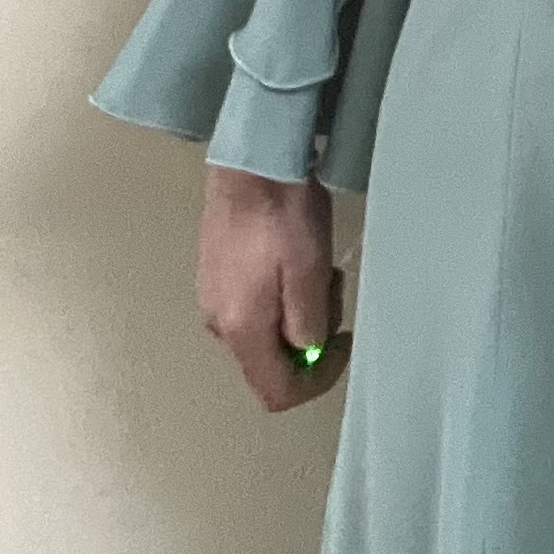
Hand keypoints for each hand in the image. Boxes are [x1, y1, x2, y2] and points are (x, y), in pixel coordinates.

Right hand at [197, 166, 350, 409]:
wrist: (251, 161)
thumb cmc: (284, 216)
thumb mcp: (310, 272)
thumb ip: (308, 323)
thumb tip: (306, 351)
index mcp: (240, 329)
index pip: (276, 392)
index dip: (318, 382)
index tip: (343, 343)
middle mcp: (216, 323)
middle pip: (270, 361)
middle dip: (310, 337)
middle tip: (333, 287)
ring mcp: (210, 297)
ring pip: (264, 330)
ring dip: (298, 311)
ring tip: (318, 267)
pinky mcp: (214, 273)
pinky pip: (253, 305)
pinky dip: (282, 295)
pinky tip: (295, 258)